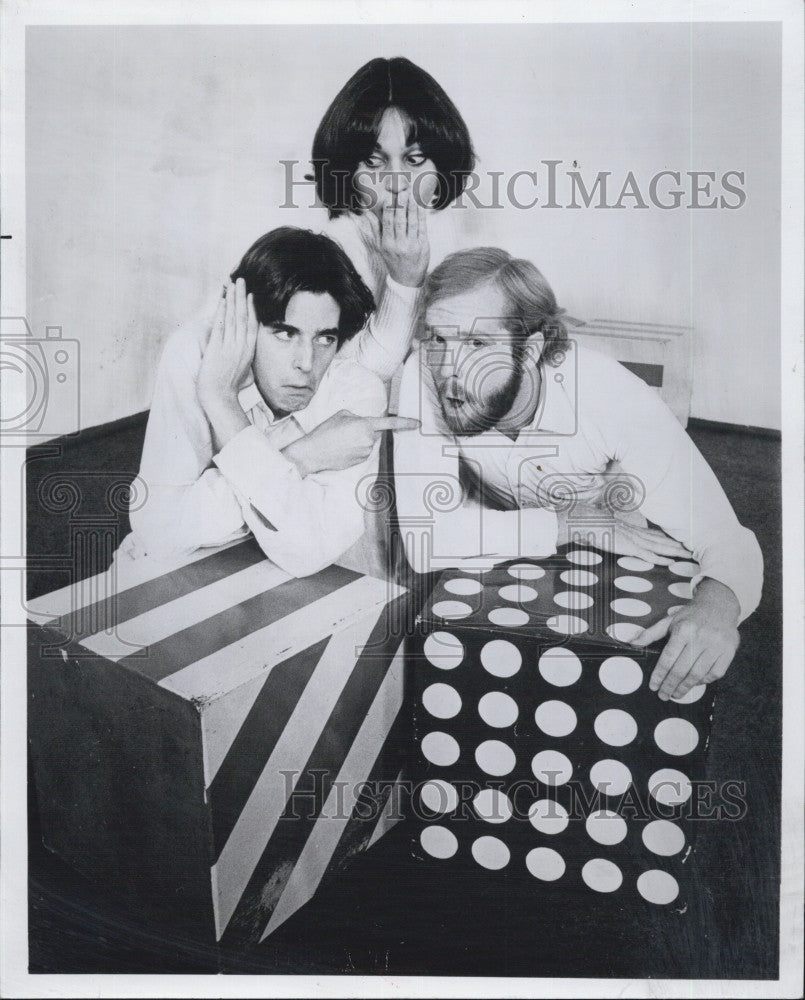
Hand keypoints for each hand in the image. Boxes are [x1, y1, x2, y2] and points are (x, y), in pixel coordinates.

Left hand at [197, 278, 257, 410]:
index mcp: (249, 351)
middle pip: (243, 316)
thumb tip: (241, 346)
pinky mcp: (217, 348)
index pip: (252, 324)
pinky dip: (221, 311)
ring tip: (232, 284)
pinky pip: (220, 325)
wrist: (219, 397)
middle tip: (240, 280)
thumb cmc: (229, 386)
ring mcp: (229, 347)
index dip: (251, 308)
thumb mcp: (242, 369)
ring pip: (232, 317)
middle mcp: (241, 346)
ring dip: (232, 299)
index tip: (250, 294)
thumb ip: (241, 354)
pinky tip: (222, 300)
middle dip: (241, 296)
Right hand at [284, 411, 419, 476]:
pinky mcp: (361, 462)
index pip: (390, 423)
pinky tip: (343, 449)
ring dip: (360, 440)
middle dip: (366, 430)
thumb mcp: (341, 415)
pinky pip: (363, 452)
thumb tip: (364, 423)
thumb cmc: (325, 431)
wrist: (314, 452)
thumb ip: (357, 416)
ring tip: (341, 440)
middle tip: (347, 431)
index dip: (405, 423)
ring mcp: (366, 452)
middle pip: (375, 433)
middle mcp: (369, 440)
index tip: (418, 423)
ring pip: (369, 443)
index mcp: (365, 425)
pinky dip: (356, 449)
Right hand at [365, 191, 429, 287]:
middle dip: (401, 205)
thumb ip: (375, 229)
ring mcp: (412, 245)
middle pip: (400, 221)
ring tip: (411, 194)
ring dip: (412, 207)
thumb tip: (367, 213)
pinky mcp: (423, 246)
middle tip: (402, 191)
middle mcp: (399, 245)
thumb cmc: (393, 260)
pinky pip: (422, 227)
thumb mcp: (381, 247)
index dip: (389, 209)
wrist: (407, 279)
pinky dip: (421, 216)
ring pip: (412, 222)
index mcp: (387, 244)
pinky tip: (420, 206)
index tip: (389, 196)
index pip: (387, 223)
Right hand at [558, 506, 693, 565]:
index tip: (678, 542)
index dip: (667, 539)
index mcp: (633, 530)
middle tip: (692, 549)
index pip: (654, 535)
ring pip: (660, 547)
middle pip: (662, 540)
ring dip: (675, 551)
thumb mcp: (606, 528)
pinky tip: (670, 562)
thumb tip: (611, 534)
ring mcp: (635, 541)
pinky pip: (649, 555)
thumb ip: (612, 532)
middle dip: (678, 545)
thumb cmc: (594, 525)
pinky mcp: (631, 547)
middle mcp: (638, 534)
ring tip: (688, 555)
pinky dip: (661, 558)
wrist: (589, 522)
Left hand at [631, 578, 740, 698]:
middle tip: (663, 695)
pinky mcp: (729, 651)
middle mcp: (700, 638)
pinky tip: (695, 683)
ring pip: (698, 674)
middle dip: (670, 685)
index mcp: (684, 630)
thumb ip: (650, 633)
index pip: (668, 658)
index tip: (653, 686)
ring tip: (676, 694)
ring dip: (686, 687)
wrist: (719, 605)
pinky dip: (704, 681)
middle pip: (682, 669)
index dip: (659, 675)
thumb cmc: (691, 616)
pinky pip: (716, 673)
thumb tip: (632, 644)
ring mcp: (716, 645)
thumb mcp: (669, 620)